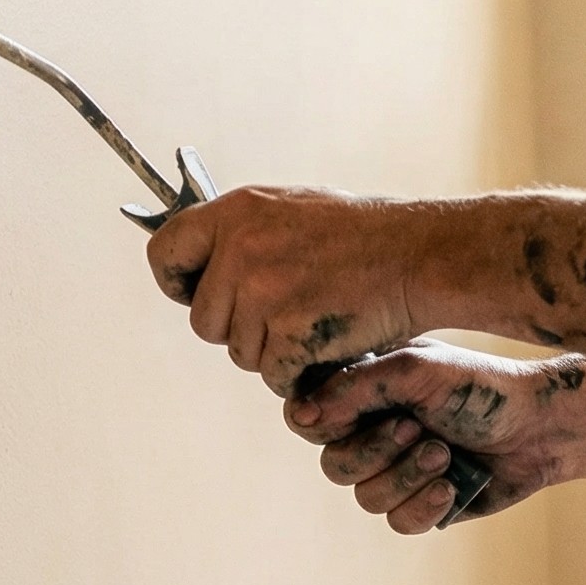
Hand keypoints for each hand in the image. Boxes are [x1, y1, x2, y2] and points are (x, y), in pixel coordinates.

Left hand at [145, 186, 426, 394]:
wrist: (420, 256)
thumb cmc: (364, 235)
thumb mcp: (292, 208)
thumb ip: (242, 233)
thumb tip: (199, 260)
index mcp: (236, 213)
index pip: (165, 253)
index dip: (177, 283)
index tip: (196, 296)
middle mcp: (240, 250)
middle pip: (204, 321)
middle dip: (238, 330)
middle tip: (285, 317)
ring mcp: (264, 293)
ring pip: (240, 354)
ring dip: (274, 353)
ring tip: (316, 323)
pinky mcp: (289, 333)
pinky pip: (275, 376)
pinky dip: (302, 373)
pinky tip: (329, 345)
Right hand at [285, 340, 579, 533]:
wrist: (539, 425)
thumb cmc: (479, 385)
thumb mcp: (414, 371)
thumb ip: (355, 388)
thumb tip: (299, 416)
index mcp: (363, 395)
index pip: (308, 419)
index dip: (330, 424)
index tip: (372, 412)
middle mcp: (372, 434)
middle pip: (334, 466)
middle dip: (377, 452)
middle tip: (417, 428)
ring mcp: (396, 472)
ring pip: (365, 498)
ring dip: (408, 476)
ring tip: (445, 452)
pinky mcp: (421, 505)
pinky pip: (397, 522)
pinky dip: (424, 505)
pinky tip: (451, 487)